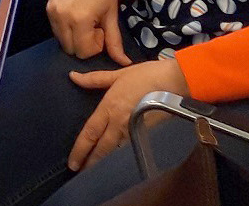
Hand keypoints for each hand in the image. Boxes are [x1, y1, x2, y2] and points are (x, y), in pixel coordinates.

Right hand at [47, 0, 130, 64]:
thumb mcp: (112, 14)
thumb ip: (115, 41)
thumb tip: (124, 64)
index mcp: (79, 20)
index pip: (83, 52)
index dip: (95, 45)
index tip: (102, 28)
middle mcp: (61, 18)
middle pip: (71, 49)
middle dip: (84, 43)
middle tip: (94, 25)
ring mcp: (52, 12)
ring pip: (61, 40)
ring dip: (74, 36)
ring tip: (86, 19)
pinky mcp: (48, 7)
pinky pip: (56, 29)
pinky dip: (66, 28)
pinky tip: (77, 13)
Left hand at [67, 56, 190, 170]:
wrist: (176, 83)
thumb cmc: (146, 76)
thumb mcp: (118, 74)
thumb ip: (94, 79)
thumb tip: (72, 76)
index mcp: (109, 108)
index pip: (90, 133)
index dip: (80, 150)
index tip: (71, 163)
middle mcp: (119, 123)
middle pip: (102, 148)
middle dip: (90, 163)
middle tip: (79, 173)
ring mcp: (134, 131)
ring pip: (115, 151)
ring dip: (104, 162)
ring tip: (94, 171)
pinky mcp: (147, 135)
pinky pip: (129, 149)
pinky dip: (120, 157)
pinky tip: (116, 161)